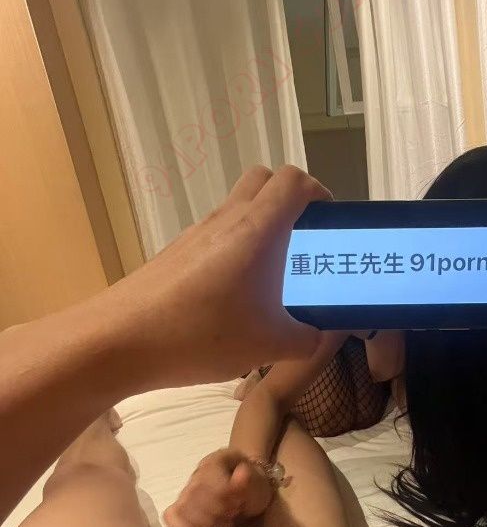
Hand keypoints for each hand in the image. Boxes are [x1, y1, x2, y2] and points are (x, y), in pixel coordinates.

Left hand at [99, 166, 330, 386]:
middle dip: (290, 200)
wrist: (118, 340)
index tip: (327, 224)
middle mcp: (226, 220)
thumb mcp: (267, 346)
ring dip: (261, 226)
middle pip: (264, 180)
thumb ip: (304, 339)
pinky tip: (232, 296)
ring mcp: (196, 234)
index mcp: (256, 230)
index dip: (318, 193)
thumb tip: (317, 335)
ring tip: (271, 276)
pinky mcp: (175, 253)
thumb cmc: (200, 334)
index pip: (294, 182)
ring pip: (237, 208)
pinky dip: (234, 249)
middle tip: (303, 241)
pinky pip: (215, 235)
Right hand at [164, 449, 274, 526]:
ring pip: (182, 507)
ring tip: (222, 525)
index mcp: (216, 460)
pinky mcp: (182, 506)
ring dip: (204, 523)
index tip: (238, 503)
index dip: (222, 494)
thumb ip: (249, 479)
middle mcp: (198, 472)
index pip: (208, 475)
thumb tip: (240, 474)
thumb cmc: (253, 485)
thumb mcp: (258, 481)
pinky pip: (171, 516)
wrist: (247, 489)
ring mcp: (187, 489)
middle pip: (193, 493)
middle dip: (215, 511)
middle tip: (233, 515)